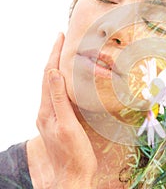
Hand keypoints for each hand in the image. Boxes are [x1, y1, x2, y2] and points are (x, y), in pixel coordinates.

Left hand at [36, 33, 97, 187]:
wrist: (73, 176)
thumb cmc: (73, 154)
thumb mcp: (67, 126)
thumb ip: (59, 100)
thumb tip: (54, 74)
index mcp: (46, 110)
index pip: (48, 75)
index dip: (54, 55)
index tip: (60, 37)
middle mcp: (45, 111)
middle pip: (48, 78)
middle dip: (54, 57)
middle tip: (61, 41)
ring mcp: (51, 116)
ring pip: (52, 86)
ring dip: (56, 68)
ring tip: (64, 55)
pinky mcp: (58, 121)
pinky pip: (57, 95)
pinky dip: (61, 82)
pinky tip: (67, 80)